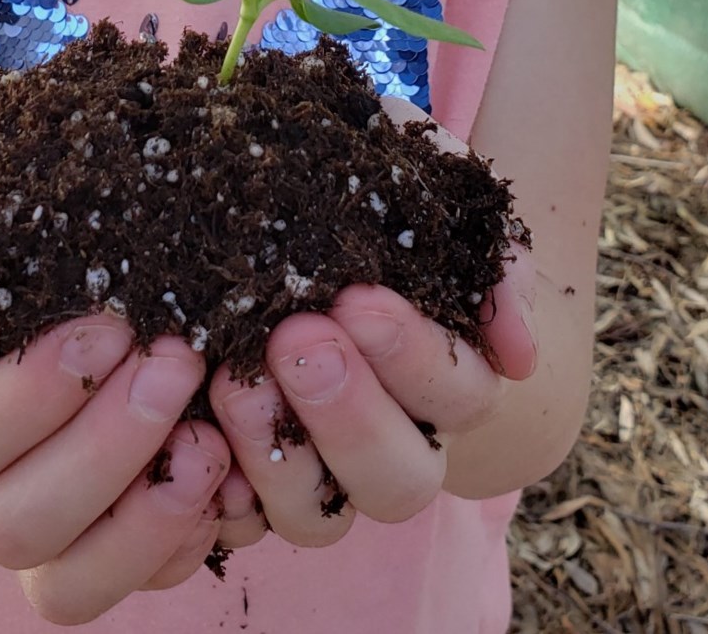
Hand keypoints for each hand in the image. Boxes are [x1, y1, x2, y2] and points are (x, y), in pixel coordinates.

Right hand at [0, 275, 234, 622]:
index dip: (33, 395)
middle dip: (107, 447)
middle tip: (176, 364)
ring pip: (68, 584)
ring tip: (208, 440)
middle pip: (15, 525)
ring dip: (147, 517)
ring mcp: (33, 539)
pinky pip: (133, 588)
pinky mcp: (95, 557)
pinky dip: (181, 546)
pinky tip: (222, 480)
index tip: (112, 327)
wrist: (17, 304)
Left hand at [207, 98, 537, 549]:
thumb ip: (484, 247)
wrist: (291, 213)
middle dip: (349, 414)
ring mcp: (321, 476)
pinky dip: (214, 493)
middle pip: (400, 481)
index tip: (358, 297)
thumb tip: (518, 355)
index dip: (413, 356)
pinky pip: (234, 524)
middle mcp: (397, 445)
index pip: (458, 393)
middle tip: (297, 336)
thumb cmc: (373, 194)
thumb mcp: (427, 183)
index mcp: (452, 382)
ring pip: (316, 518)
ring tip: (233, 377)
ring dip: (277, 454)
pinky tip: (189, 435)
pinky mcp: (249, 487)